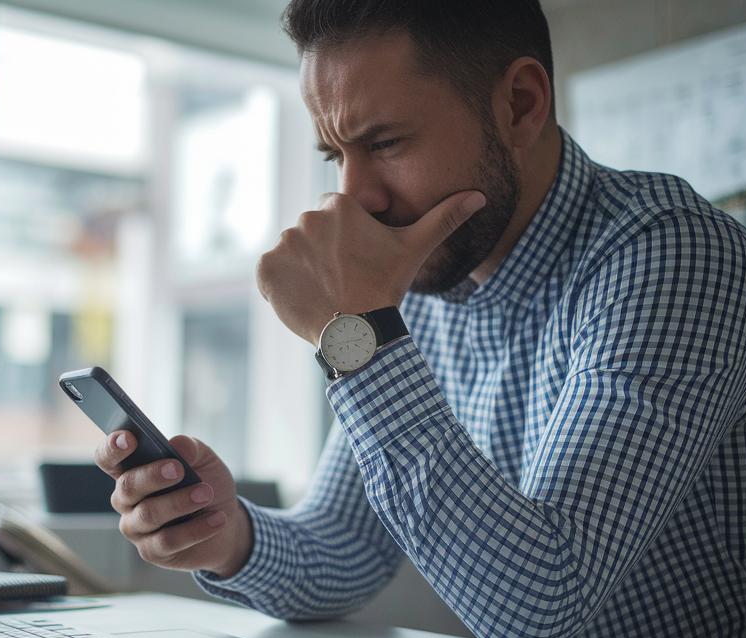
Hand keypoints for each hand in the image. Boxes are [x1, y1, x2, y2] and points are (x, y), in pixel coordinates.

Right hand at [94, 432, 252, 577]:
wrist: (227, 523)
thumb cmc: (207, 485)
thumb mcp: (205, 460)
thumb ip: (191, 448)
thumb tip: (177, 446)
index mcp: (131, 470)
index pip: (108, 458)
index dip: (113, 448)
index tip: (129, 438)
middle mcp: (126, 500)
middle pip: (127, 487)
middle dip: (152, 476)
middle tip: (178, 469)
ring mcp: (135, 528)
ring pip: (148, 514)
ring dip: (179, 502)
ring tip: (206, 493)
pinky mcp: (151, 551)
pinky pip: (168, 540)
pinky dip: (196, 529)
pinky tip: (216, 519)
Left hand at [256, 190, 485, 344]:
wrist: (358, 332)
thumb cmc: (386, 287)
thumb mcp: (415, 249)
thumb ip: (444, 217)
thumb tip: (480, 196)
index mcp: (337, 205)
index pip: (331, 214)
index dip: (342, 239)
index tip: (354, 260)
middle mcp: (306, 218)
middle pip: (309, 232)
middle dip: (321, 252)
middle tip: (341, 278)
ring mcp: (283, 244)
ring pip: (291, 252)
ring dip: (302, 268)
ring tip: (325, 289)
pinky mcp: (266, 269)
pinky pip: (270, 272)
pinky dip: (282, 284)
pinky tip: (306, 297)